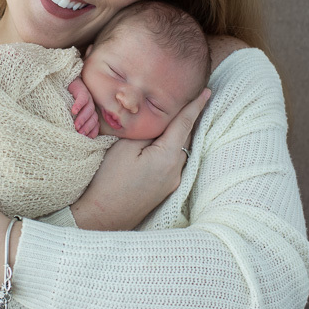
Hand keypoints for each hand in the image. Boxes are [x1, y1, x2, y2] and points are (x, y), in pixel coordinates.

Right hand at [68, 77, 98, 138]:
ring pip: (89, 110)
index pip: (95, 125)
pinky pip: (83, 99)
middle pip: (93, 119)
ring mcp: (88, 98)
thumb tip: (73, 135)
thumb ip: (74, 122)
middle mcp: (90, 106)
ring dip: (82, 118)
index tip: (86, 138)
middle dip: (87, 127)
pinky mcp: (82, 90)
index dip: (92, 132)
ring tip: (76, 126)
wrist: (65, 81)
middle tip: (80, 134)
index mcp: (90, 113)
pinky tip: (73, 110)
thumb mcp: (70, 113)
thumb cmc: (66, 101)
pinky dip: (79, 105)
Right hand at [71, 88, 210, 229]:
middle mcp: (176, 170)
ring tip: (177, 116)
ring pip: (180, 149)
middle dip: (189, 118)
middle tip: (193, 98)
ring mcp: (171, 182)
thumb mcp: (124, 147)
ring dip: (180, 133)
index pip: (185, 124)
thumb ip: (146, 130)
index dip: (195, 106)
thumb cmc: (109, 181)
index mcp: (168, 156)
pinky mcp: (164, 189)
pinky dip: (172, 147)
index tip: (207, 91)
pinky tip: (164, 141)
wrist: (101, 217)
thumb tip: (158, 121)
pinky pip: (173, 161)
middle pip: (186, 136)